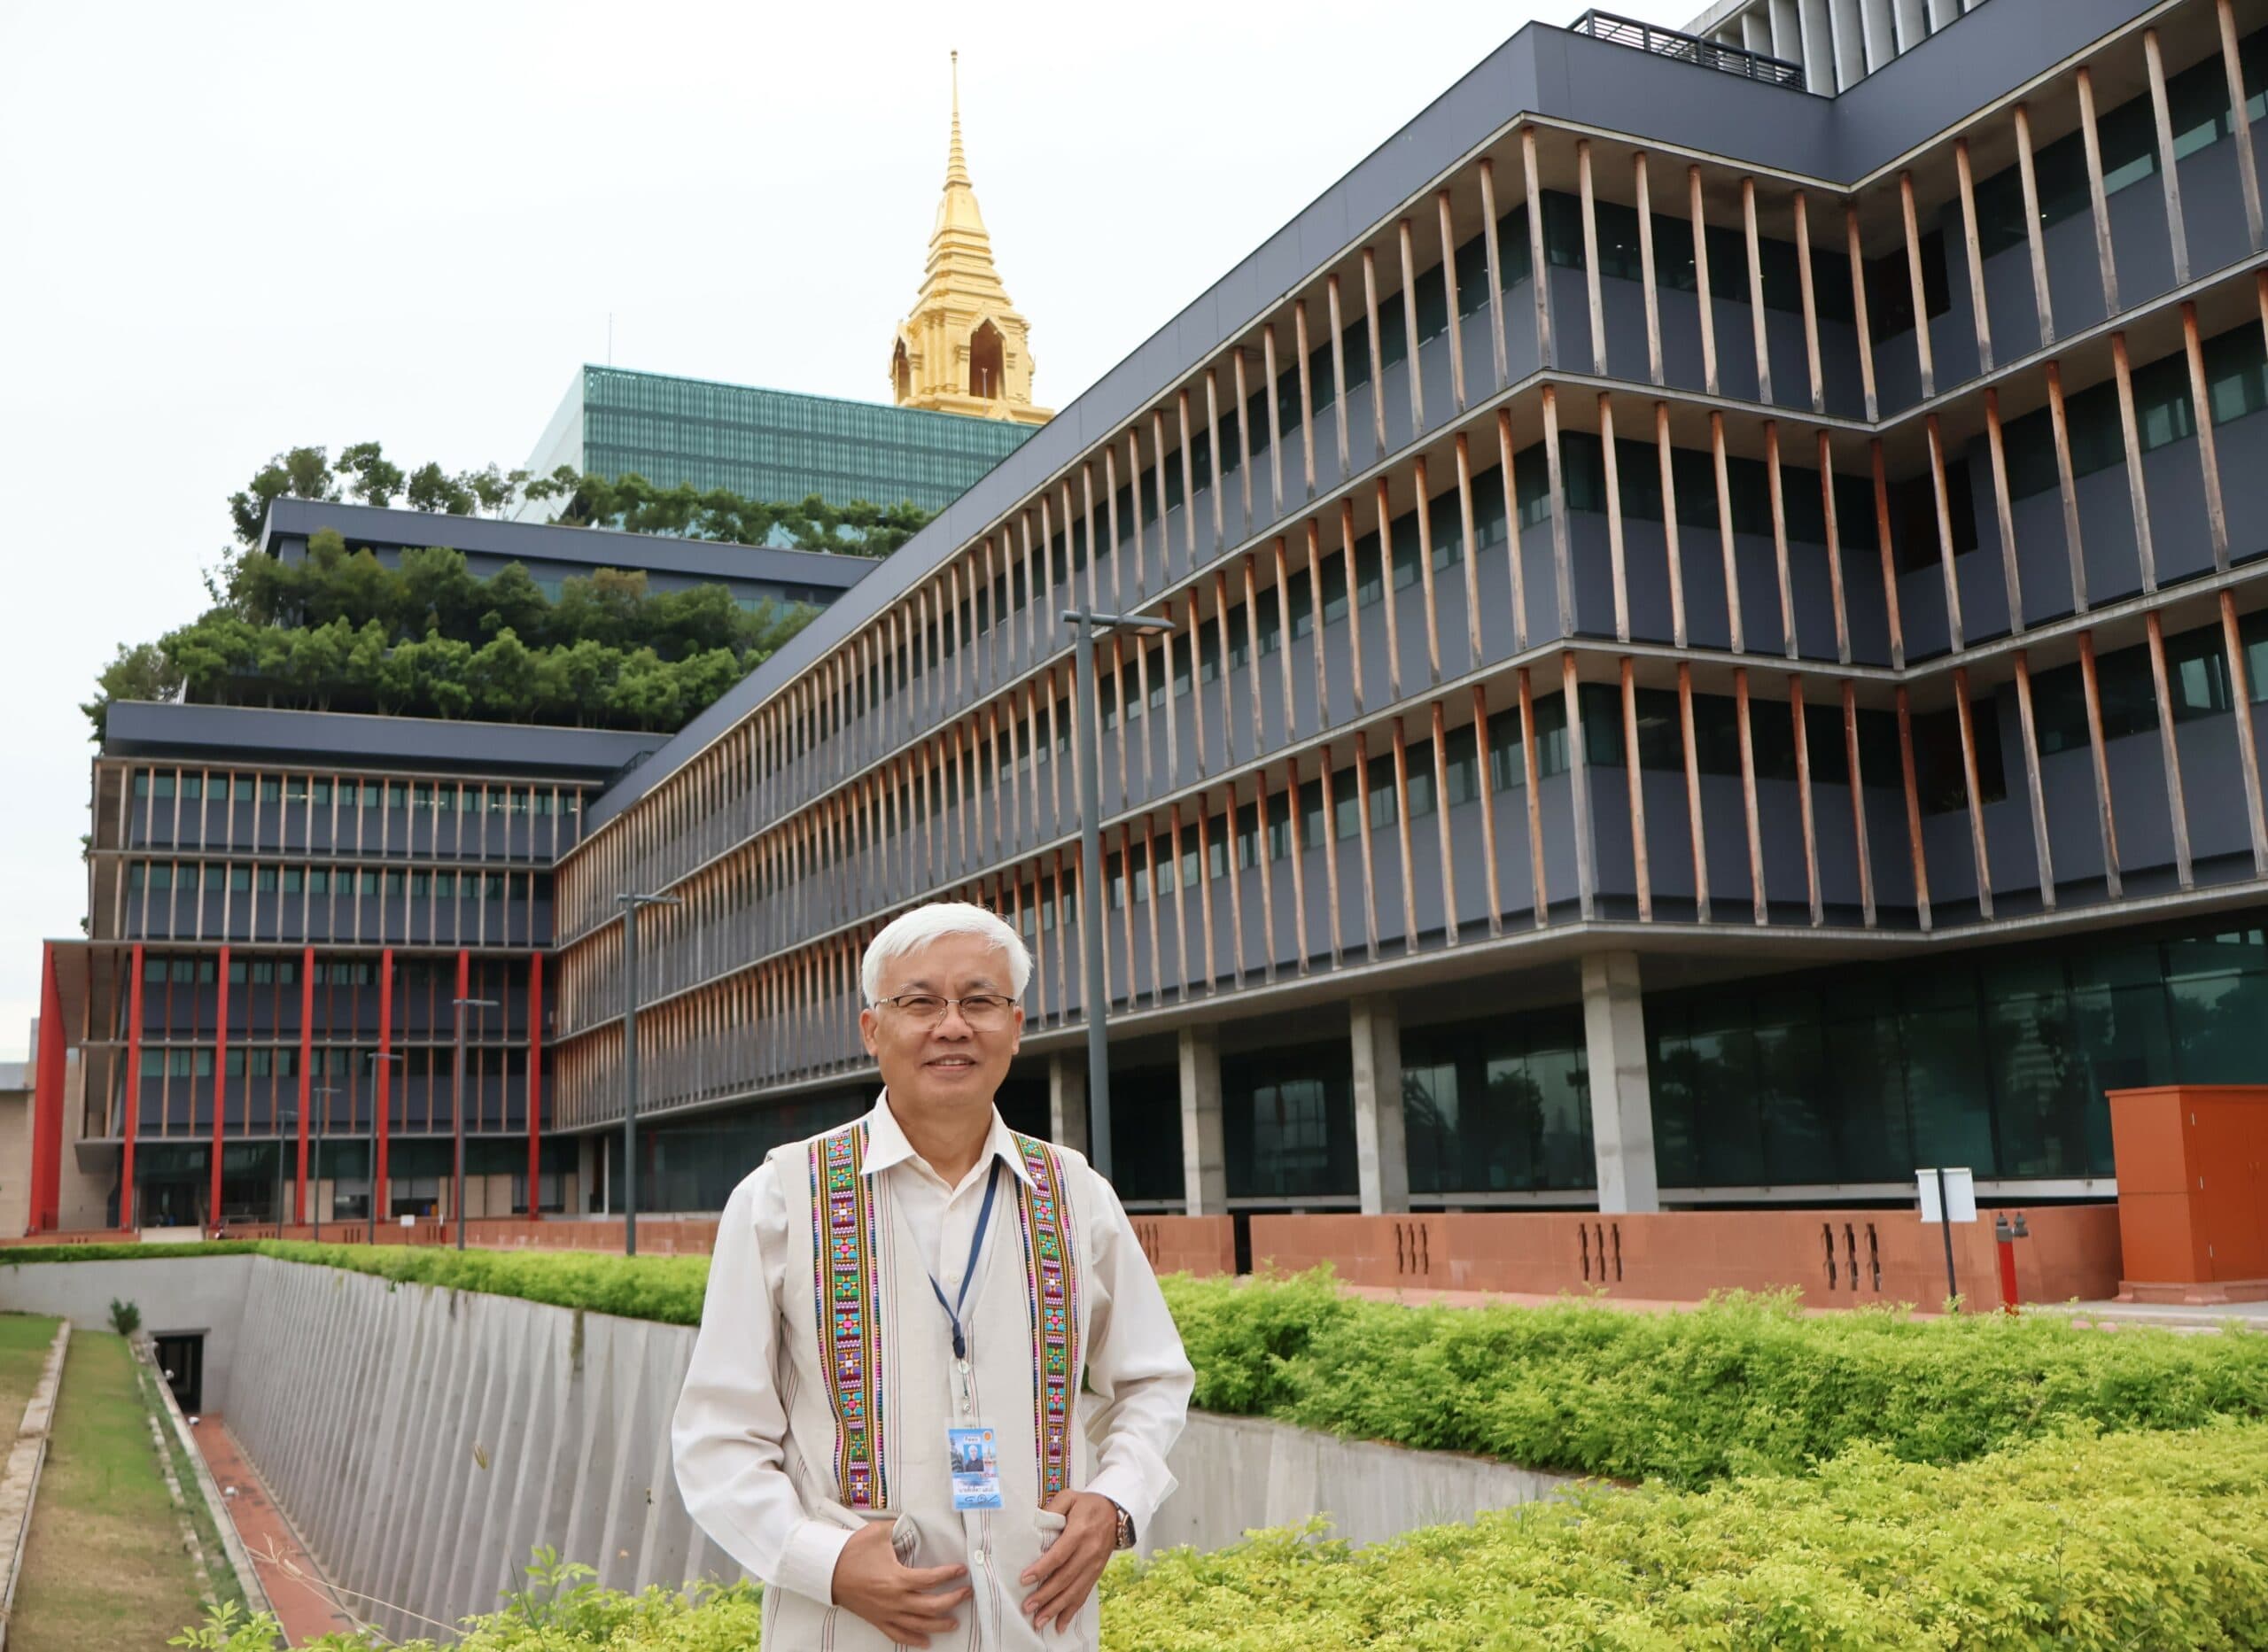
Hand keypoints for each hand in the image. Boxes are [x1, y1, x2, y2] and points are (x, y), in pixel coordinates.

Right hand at [830, 1518, 969, 1646]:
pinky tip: (926, 1642)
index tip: (962, 1569)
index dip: (949, 1574)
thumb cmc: (852, 1551)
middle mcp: (895, 1600)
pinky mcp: (877, 1620)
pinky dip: (913, 1640)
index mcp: (898, 1578)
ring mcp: (887, 1613)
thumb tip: (913, 1522)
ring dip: (939, 1624)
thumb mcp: (878, 1533)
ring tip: (955, 1622)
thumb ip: (899, 1527)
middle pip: (932, 1607)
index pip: (931, 1579)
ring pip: (919, 1625)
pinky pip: (898, 1635)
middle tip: (967, 1593)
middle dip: (953, 1600)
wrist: (827, 1571)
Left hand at [1018, 1490, 1117, 1633]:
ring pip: (1075, 1591)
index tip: (1025, 1579)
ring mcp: (1095, 1564)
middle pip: (1066, 1577)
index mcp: (1080, 1531)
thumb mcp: (1070, 1497)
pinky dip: (1072, 1611)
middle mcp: (1089, 1551)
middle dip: (1046, 1595)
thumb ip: (1053, 1508)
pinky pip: (1084, 1594)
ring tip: (1039, 1621)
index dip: (1043, 1568)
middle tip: (1027, 1606)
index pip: (1060, 1554)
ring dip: (1056, 1608)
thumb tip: (1035, 1522)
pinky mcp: (1097, 1573)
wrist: (1116, 1512)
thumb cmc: (1088, 1505)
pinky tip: (1060, 1624)